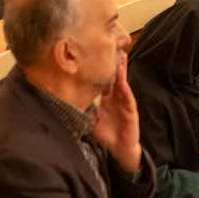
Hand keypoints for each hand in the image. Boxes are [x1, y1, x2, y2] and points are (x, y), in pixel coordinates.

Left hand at [92, 53, 141, 172]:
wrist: (120, 149)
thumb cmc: (107, 135)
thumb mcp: (91, 121)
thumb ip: (84, 111)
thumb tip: (68, 103)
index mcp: (106, 100)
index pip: (103, 81)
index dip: (99, 70)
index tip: (94, 56)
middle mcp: (115, 98)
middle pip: (114, 78)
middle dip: (113, 64)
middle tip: (112, 48)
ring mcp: (124, 103)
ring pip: (122, 84)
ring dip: (122, 72)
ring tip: (121, 58)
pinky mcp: (130, 110)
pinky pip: (127, 97)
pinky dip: (125, 88)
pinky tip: (122, 81)